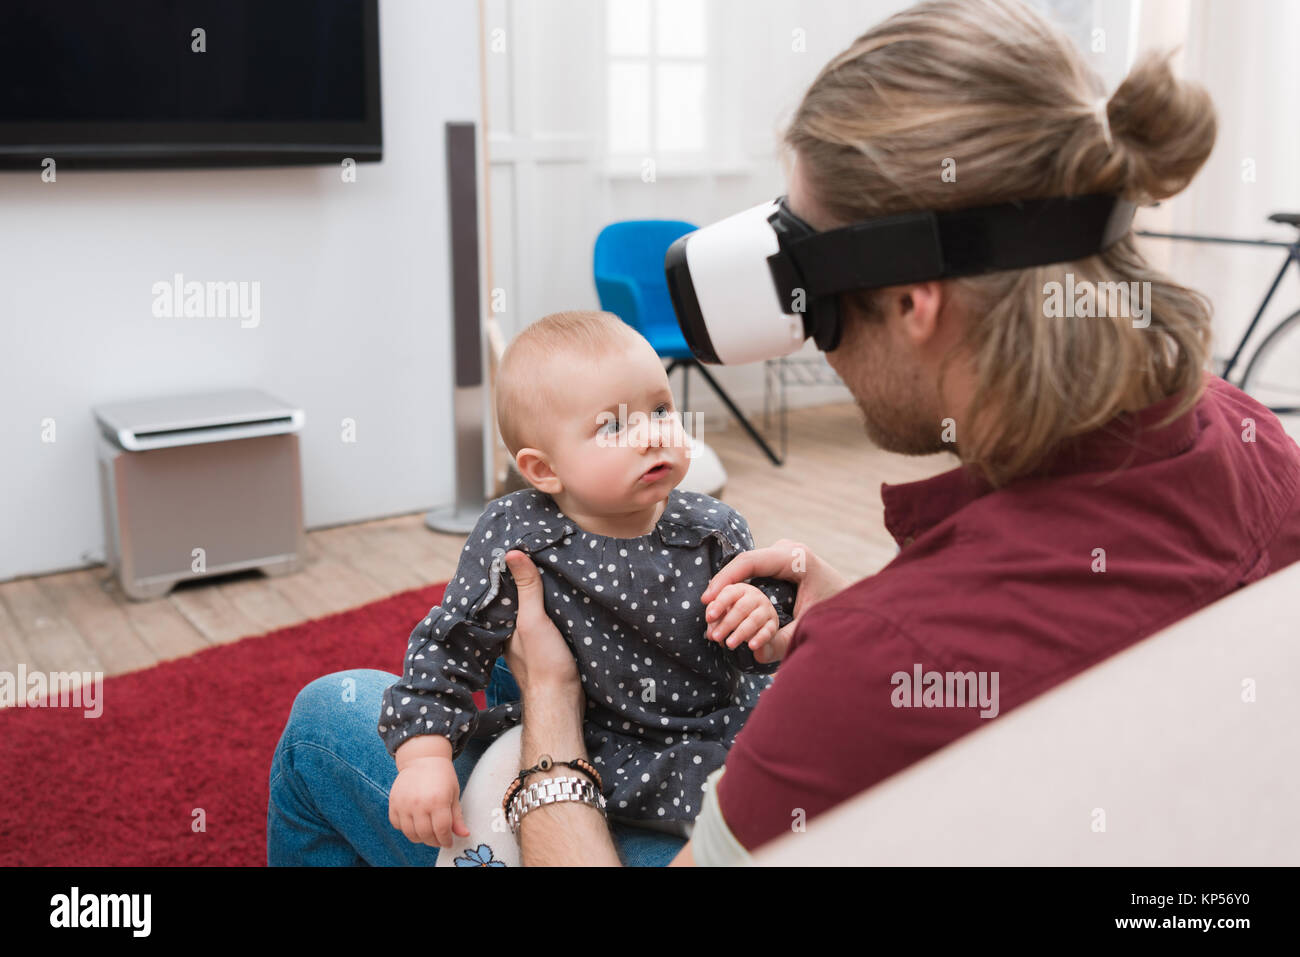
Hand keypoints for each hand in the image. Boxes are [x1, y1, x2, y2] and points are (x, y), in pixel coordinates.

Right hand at [388, 755, 468, 847]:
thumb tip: (464, 834)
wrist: (423, 757)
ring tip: (427, 833)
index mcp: (438, 800)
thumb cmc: (441, 775)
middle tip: (438, 839)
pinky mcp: (394, 802)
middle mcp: (419, 803)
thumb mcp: (454, 794)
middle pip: (425, 835)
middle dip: (434, 841)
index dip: (446, 840)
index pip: (442, 830)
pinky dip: (405, 828)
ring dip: (420, 838)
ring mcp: (404, 803)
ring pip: (410, 833)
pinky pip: (397, 824)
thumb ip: (457, 817)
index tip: (448, 842)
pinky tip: (414, 823)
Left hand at [501, 550, 581, 699]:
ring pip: (530, 610)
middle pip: (515, 600)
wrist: (562, 701)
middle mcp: (509, 632)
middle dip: (522, 580)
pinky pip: (544, 621)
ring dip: (537, 595)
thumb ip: (526, 588)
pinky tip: (560, 599)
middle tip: (532, 551)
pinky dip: (549, 609)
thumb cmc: (543, 663)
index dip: (505, 571)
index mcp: (500, 625)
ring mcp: (527, 641)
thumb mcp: (533, 620)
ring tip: (547, 567)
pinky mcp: (545, 647)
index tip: (512, 547)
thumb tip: (512, 553)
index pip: (499, 591)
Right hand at [701, 539, 849, 662]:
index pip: (750, 561)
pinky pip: (754, 570)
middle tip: (705, 608)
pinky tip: (727, 603)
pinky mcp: (782, 560)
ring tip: (712, 607)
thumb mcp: (811, 628)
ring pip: (748, 566)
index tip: (708, 599)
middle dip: (723, 585)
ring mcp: (784, 552)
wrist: (862, 604)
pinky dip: (740, 585)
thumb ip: (783, 641)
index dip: (725, 579)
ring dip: (730, 585)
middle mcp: (788, 549)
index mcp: (797, 557)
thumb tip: (753, 653)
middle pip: (745, 563)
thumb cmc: (839, 614)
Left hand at [704, 582, 779, 653]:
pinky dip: (759, 639)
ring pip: (753, 620)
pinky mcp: (773, 624)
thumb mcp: (722, 613)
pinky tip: (750, 646)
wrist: (757, 627)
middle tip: (716, 637)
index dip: (719, 605)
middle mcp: (755, 597)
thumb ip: (714, 618)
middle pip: (741, 608)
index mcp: (740, 590)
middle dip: (727, 623)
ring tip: (729, 644)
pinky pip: (767, 632)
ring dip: (740, 633)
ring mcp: (766, 610)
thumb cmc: (735, 616)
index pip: (729, 593)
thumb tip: (710, 631)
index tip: (709, 618)